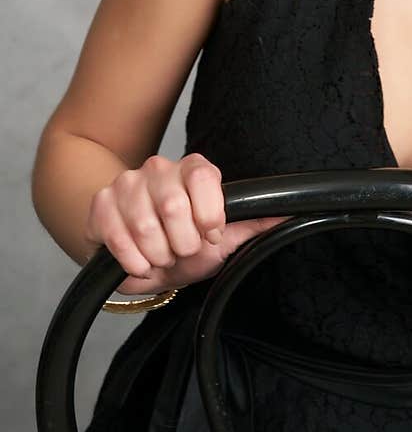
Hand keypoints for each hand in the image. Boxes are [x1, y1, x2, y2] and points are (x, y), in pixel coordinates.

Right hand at [84, 152, 288, 295]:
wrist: (137, 253)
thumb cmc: (183, 242)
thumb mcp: (223, 239)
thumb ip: (253, 224)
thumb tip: (291, 213)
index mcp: (194, 170)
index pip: (206, 179)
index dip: (210, 217)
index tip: (211, 236)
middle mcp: (159, 168)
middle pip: (174, 207)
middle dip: (183, 244)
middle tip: (182, 250)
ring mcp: (127, 183)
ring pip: (145, 227)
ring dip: (158, 256)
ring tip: (162, 256)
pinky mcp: (101, 204)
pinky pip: (118, 239)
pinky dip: (134, 263)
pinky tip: (140, 263)